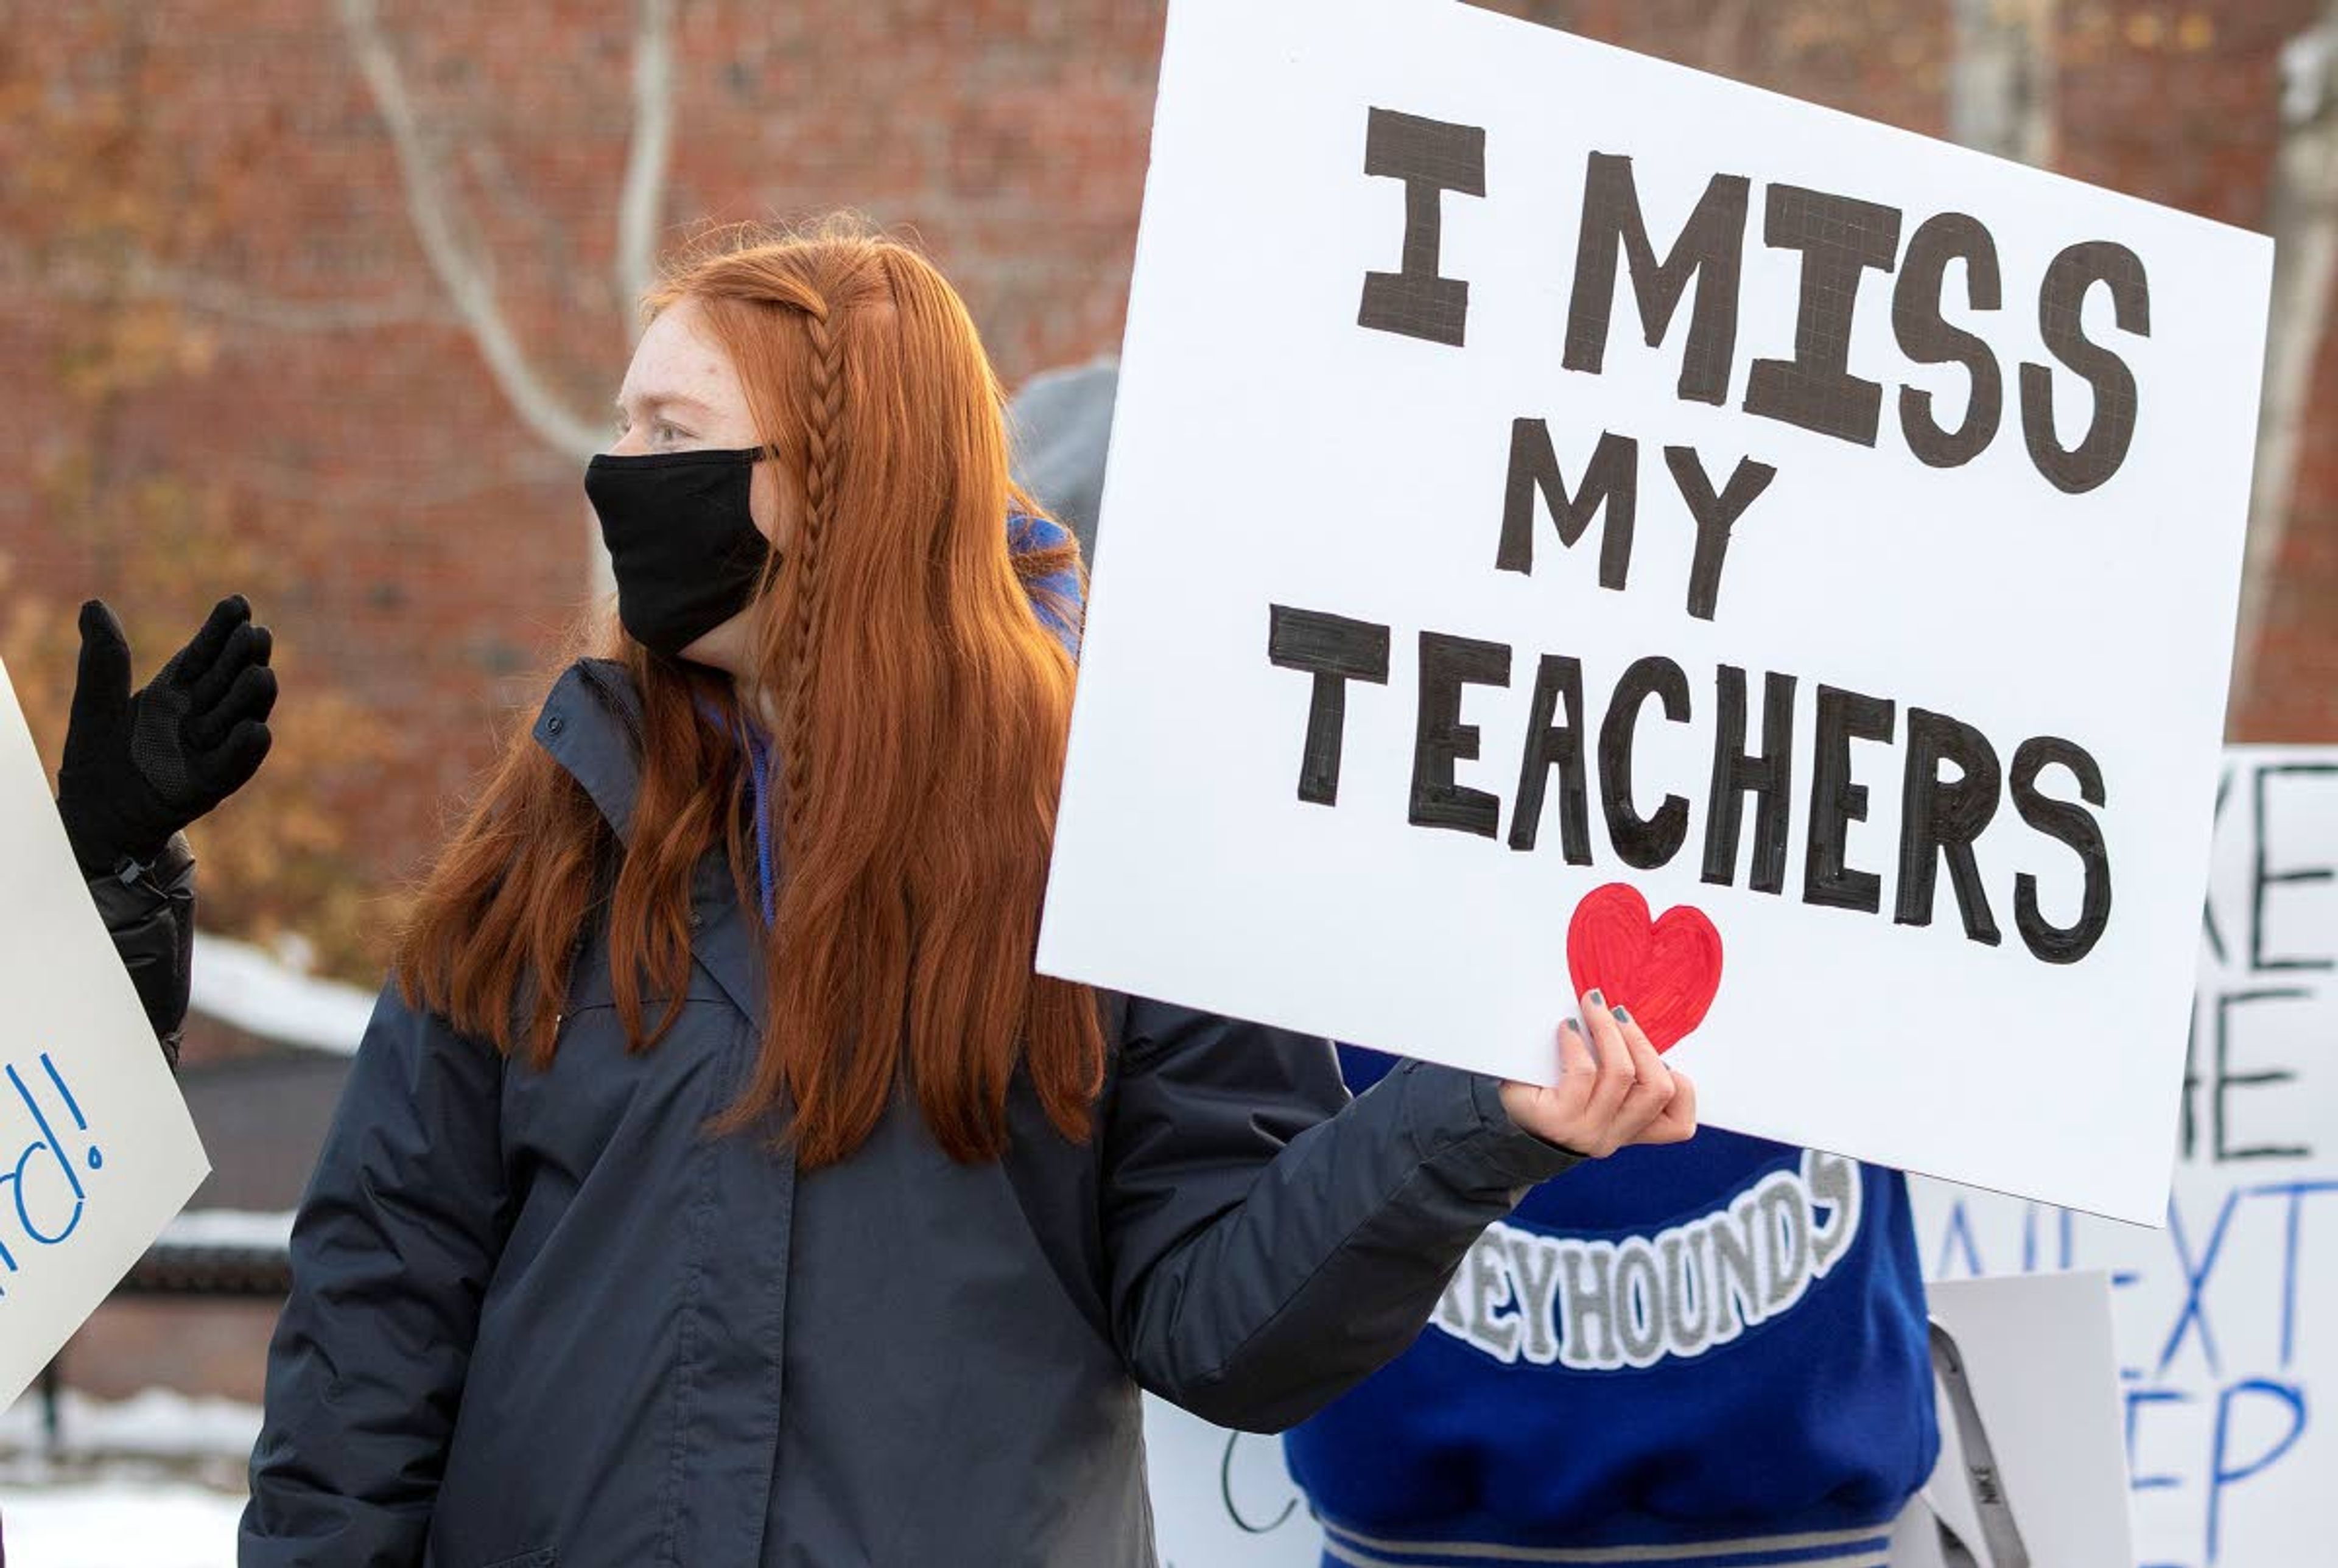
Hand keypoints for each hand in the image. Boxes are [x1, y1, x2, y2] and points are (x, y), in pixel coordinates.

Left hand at [56, 596, 276, 873]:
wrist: (94, 815)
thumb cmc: (98, 758)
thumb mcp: (96, 705)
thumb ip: (103, 661)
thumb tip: (93, 604)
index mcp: (177, 693)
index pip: (204, 655)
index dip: (221, 630)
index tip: (238, 603)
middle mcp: (200, 718)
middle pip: (228, 682)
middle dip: (244, 659)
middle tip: (256, 633)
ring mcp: (208, 751)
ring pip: (238, 719)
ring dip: (252, 699)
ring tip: (261, 675)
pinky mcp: (206, 787)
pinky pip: (230, 768)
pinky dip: (243, 751)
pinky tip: (256, 731)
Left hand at [1498, 989, 1697, 1157]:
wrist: (1504, 1122)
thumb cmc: (1556, 1095)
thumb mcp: (1597, 1093)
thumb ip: (1624, 1074)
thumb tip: (1633, 1023)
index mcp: (1631, 1131)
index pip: (1680, 1124)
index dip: (1682, 1086)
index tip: (1659, 1054)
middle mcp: (1613, 1137)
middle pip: (1657, 1088)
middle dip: (1641, 1041)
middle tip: (1618, 1012)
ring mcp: (1586, 1131)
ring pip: (1621, 1074)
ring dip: (1608, 1031)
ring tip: (1592, 1007)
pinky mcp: (1557, 1119)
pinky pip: (1582, 1072)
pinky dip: (1577, 1043)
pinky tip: (1565, 1029)